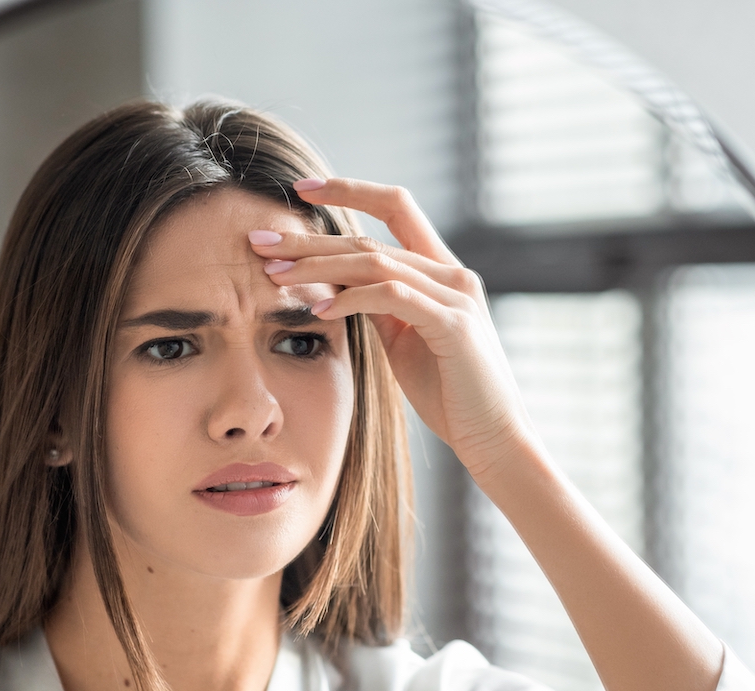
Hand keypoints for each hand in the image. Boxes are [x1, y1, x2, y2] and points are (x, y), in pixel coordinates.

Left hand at [249, 178, 533, 481]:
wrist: (495, 437)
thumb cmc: (450, 394)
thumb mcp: (403, 341)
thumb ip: (378, 307)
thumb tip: (335, 284)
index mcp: (442, 272)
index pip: (395, 207)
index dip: (349, 190)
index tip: (300, 189)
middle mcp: (453, 274)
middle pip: (370, 240)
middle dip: (309, 240)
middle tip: (259, 242)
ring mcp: (456, 296)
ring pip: (375, 263)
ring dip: (318, 266)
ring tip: (275, 274)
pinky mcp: (453, 325)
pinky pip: (392, 297)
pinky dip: (352, 298)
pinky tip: (319, 308)